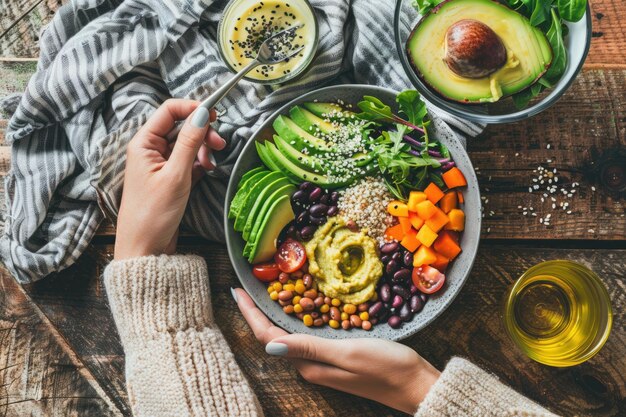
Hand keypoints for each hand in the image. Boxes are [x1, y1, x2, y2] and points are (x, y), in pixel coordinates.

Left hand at [114, 99, 225, 259]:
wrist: (145, 248)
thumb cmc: (153, 213)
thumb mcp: (176, 175)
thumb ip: (190, 142)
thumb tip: (202, 114)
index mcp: (144, 143)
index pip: (169, 111)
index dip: (192, 108)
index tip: (215, 113)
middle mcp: (151, 150)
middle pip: (181, 126)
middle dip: (202, 132)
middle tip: (220, 144)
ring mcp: (161, 164)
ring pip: (188, 144)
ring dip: (203, 149)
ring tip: (212, 164)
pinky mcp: (171, 178)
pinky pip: (189, 161)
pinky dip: (201, 163)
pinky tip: (208, 170)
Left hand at [233, 289, 440, 414]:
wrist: (416, 386)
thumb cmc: (387, 368)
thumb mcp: (347, 353)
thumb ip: (310, 348)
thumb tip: (270, 345)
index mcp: (310, 364)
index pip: (269, 336)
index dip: (250, 313)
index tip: (236, 290)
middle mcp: (311, 365)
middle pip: (274, 335)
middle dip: (257, 312)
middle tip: (246, 287)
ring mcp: (324, 362)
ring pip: (289, 335)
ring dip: (274, 314)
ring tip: (264, 291)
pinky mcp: (336, 357)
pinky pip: (307, 336)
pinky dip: (296, 318)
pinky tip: (299, 304)